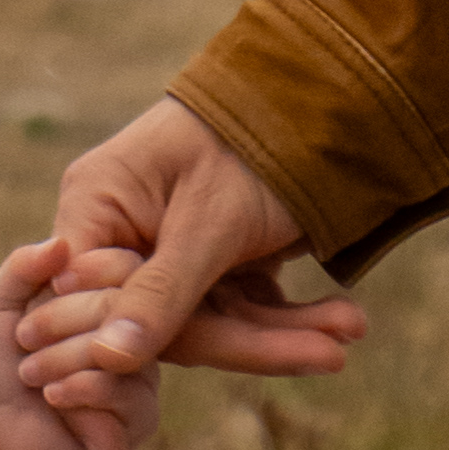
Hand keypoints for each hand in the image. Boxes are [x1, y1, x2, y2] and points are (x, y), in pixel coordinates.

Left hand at [0, 239, 158, 449]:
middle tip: (25, 342)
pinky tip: (57, 401)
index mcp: (109, 298)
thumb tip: (60, 243)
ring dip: (67, 361)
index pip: (127, 265)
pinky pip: (129, 394)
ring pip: (126, 351)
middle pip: (127, 306)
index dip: (89, 271)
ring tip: (34, 377)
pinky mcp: (142, 417)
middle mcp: (136, 332)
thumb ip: (22, 268)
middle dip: (65, 321)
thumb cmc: (0, 365)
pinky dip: (83, 394)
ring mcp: (143, 374)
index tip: (50, 289)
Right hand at [51, 97, 365, 375]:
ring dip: (285, 332)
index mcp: (96, 207)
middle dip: (252, 341)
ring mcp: (165, 253)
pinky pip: (239, 308)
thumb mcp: (209, 221)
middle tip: (330, 355)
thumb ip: (161, 293)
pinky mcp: (206, 265)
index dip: (140, 342)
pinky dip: (289, 317)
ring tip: (352, 328)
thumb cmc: (246, 137)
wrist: (307, 90)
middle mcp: (121, 234)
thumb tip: (105, 359)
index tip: (217, 354)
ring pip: (211, 322)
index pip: (96, 298)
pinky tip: (344, 318)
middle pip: (163, 320)